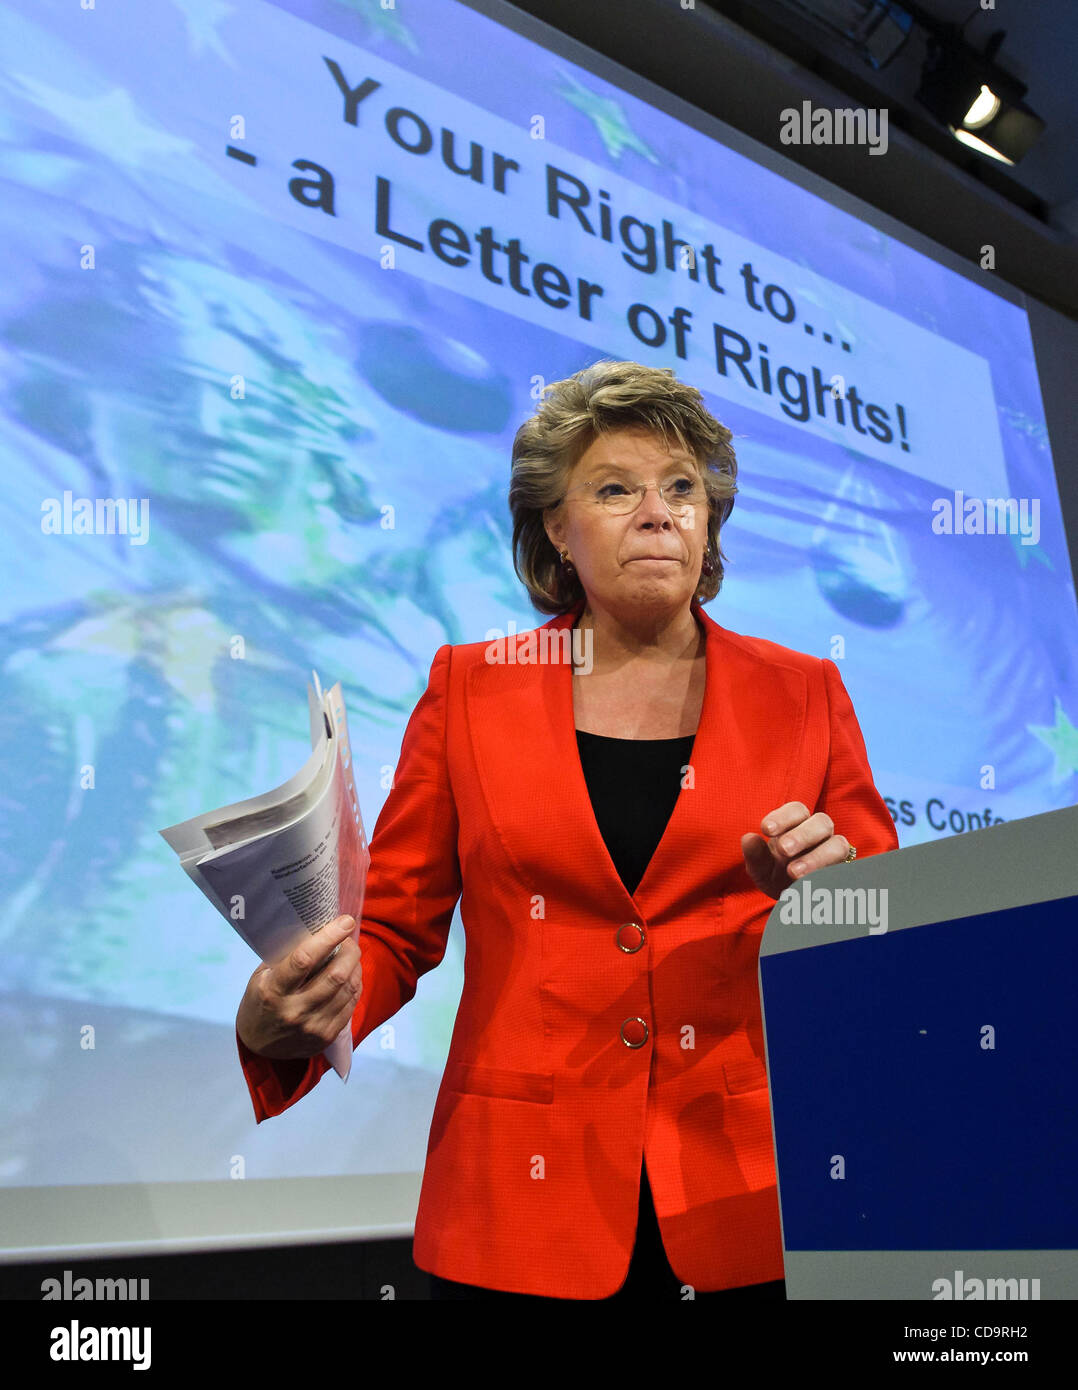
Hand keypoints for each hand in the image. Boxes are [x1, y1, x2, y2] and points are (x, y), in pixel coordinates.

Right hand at [236, 914, 361, 1060]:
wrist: (258, 1046)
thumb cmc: (260, 1001)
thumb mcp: (262, 977)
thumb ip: (286, 957)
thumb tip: (316, 929)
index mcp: (273, 991)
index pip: (304, 960)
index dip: (328, 937)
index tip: (345, 922)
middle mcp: (294, 1010)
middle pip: (335, 975)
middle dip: (349, 951)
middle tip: (349, 938)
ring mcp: (312, 1026)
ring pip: (348, 989)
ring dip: (355, 966)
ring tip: (350, 955)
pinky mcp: (326, 1036)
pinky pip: (351, 1005)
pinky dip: (355, 985)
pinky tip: (351, 975)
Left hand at [740, 802, 851, 899]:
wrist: (793, 901)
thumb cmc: (776, 876)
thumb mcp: (761, 869)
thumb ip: (755, 855)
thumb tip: (748, 838)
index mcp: (798, 824)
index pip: (797, 809)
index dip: (783, 816)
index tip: (765, 830)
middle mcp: (821, 834)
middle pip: (822, 822)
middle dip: (802, 835)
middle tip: (783, 849)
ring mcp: (836, 853)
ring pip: (838, 845)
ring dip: (817, 857)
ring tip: (794, 872)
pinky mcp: (846, 873)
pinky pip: (846, 870)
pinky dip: (828, 875)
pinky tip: (810, 885)